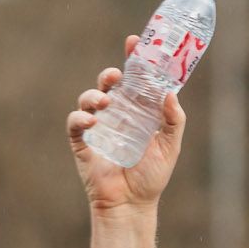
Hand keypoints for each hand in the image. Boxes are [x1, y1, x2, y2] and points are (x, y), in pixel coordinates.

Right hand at [66, 34, 186, 212]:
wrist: (132, 205)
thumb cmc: (151, 177)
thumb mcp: (170, 146)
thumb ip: (173, 120)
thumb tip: (170, 93)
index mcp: (138, 111)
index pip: (135, 80)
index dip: (134, 60)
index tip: (134, 42)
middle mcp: (117, 114)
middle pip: (109, 84)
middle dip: (110, 73)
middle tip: (117, 74)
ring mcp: (99, 126)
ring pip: (89, 98)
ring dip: (94, 94)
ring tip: (105, 101)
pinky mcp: (83, 141)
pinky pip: (75, 122)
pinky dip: (80, 117)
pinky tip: (91, 121)